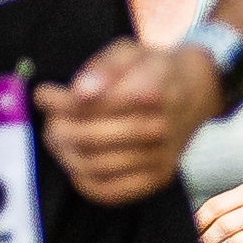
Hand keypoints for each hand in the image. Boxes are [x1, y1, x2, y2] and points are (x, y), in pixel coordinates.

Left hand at [32, 36, 218, 205]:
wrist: (198, 91)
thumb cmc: (154, 69)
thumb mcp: (131, 51)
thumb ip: (104, 67)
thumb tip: (80, 92)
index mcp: (153, 92)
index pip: (92, 106)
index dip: (60, 102)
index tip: (44, 93)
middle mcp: (159, 128)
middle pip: (88, 138)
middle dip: (58, 128)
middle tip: (50, 118)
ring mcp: (159, 157)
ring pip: (94, 165)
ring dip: (65, 153)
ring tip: (59, 137)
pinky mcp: (157, 179)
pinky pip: (110, 191)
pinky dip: (83, 181)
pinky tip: (76, 163)